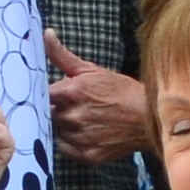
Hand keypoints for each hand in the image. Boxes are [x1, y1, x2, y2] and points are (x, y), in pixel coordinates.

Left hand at [45, 37, 153, 160]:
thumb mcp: (91, 70)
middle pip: (45, 116)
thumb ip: (62, 55)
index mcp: (71, 93)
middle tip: (67, 109)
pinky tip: (85, 134)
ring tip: (80, 121)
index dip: (39, 97)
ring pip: (54, 133)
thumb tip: (46, 34)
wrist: (150, 116)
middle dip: (52, 111)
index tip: (44, 97)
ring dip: (61, 128)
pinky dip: (71, 143)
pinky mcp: (87, 155)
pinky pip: (66, 150)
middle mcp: (73, 116)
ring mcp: (79, 138)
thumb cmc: (121, 91)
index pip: (38, 97)